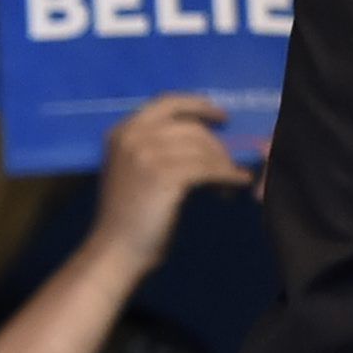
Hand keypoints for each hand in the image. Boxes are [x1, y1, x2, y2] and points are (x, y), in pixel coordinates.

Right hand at [89, 96, 251, 274]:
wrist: (116, 250)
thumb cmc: (127, 216)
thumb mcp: (133, 169)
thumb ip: (156, 147)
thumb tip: (205, 137)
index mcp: (123, 131)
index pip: (167, 102)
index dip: (199, 105)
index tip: (221, 116)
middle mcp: (132, 136)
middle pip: (191, 127)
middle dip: (217, 145)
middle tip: (231, 163)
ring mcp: (146, 154)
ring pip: (202, 148)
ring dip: (224, 163)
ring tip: (233, 179)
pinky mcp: (164, 176)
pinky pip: (207, 168)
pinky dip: (227, 175)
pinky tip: (237, 183)